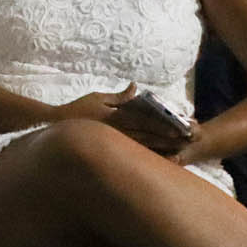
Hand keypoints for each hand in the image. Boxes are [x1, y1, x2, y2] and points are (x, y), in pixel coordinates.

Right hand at [53, 84, 194, 156]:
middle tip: (187, 140)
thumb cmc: (78, 109)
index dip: (164, 123)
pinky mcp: (113, 148)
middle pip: (149, 135)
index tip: (180, 127)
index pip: (146, 120)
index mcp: (117, 117)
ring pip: (145, 146)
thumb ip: (119, 96)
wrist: (58, 126)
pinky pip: (134, 153)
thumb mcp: (97, 97)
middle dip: (169, 137)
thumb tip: (136, 87)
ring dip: (163, 147)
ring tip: (179, 150)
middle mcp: (119, 131)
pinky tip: (160, 159)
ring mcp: (117, 141)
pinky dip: (148, 156)